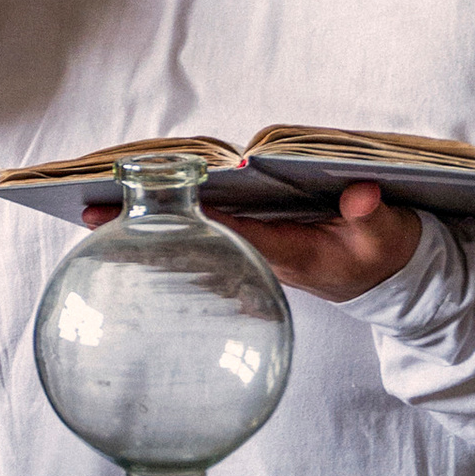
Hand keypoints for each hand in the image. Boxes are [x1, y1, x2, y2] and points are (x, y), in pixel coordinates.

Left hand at [81, 178, 421, 299]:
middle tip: (86, 212)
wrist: (385, 280)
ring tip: (90, 212)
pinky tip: (129, 222)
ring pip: (191, 246)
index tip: (146, 208)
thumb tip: (361, 195)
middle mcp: (261, 260)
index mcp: (291, 253)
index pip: (231, 232)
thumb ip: (375, 214)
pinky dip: (166, 233)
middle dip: (144, 230)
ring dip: (146, 232)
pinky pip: (201, 243)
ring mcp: (252, 260)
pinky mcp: (250, 253)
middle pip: (195, 244)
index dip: (187, 219)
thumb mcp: (388, 234)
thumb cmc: (383, 252)